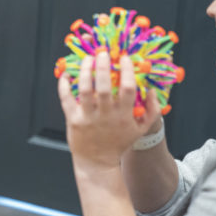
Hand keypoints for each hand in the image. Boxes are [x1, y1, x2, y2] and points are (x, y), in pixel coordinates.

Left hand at [58, 52, 159, 169]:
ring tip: (86, 58)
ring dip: (84, 71)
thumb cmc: (120, 142)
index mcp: (123, 115)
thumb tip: (152, 88)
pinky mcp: (73, 119)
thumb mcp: (141, 129)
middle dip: (103, 66)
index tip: (124, 58)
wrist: (98, 162)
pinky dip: (64, 85)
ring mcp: (88, 117)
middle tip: (102, 52)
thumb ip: (152, 110)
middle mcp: (105, 115)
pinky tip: (66, 74)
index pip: (127, 88)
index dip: (126, 71)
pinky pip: (66, 99)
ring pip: (84, 90)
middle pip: (103, 86)